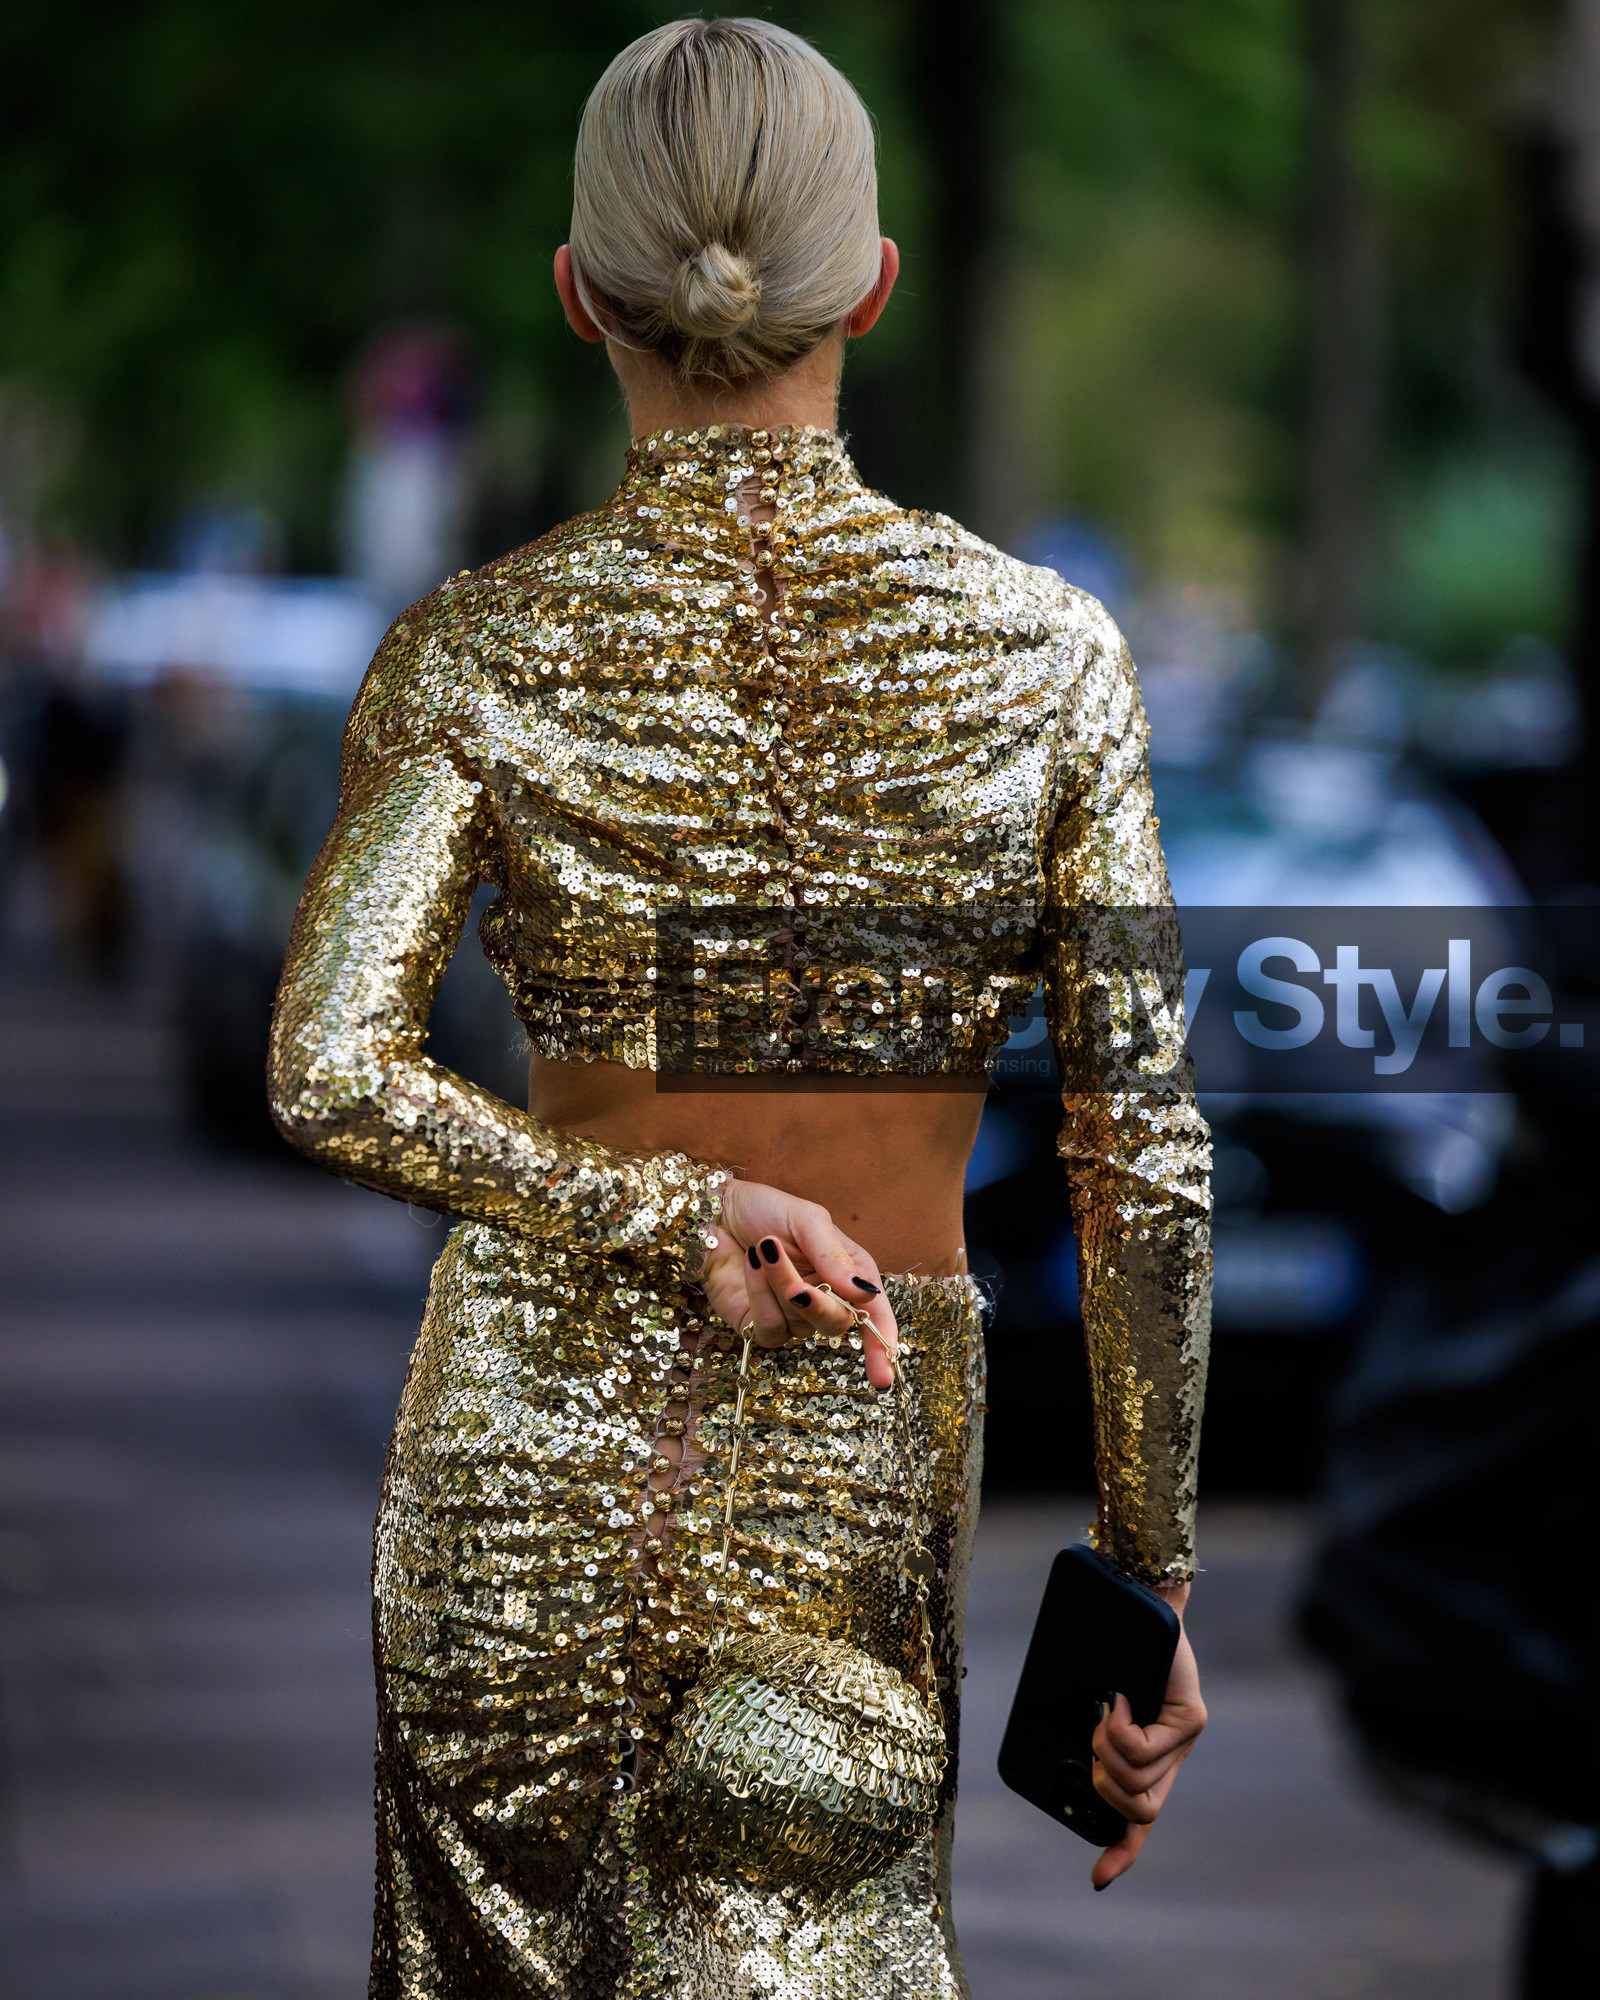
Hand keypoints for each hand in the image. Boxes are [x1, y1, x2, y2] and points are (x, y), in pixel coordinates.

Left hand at [699, 1178, 900, 1388]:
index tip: (883, 1377)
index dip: (882, 1343)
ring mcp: (792, 1315)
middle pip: (837, 1325)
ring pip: (801, 1324)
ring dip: (782, 1285)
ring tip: (764, 1247)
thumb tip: (863, 1294)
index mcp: (847, 1273)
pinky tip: (752, 1264)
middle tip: (797, 1284)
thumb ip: (834, 1256)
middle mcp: (824, 1298)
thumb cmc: (766, 1211)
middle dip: (819, 1305)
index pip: (874, 1313)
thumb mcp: (807, 1220)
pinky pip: (771, 1328)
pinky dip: (761, 1295)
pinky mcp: (759, 1325)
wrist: (716, 1212)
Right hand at [1088, 1580, 1205, 1889]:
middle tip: (1097, 1740)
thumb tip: (1079, 1772)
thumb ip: (1098, 1742)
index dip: (1121, 1854)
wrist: (1141, 1602)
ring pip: (1137, 1781)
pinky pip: (1144, 1750)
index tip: (1099, 1880)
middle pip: (1138, 1809)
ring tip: (1108, 1713)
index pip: (1140, 1822)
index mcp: (1150, 1762)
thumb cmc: (1114, 1653)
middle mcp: (1173, 1759)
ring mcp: (1186, 1739)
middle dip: (1105, 1784)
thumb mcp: (1099, 1709)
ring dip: (1107, 1750)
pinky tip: (1120, 1702)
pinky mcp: (1193, 1717)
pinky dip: (1119, 1730)